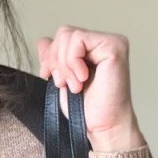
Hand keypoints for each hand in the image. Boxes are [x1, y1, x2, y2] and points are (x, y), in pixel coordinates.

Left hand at [38, 26, 145, 151]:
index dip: (50, 56)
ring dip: (64, 64)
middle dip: (55, 60)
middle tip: (64, 84)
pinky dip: (72, 61)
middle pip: (64, 32)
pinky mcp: (114, 45)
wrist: (103, 125)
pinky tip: (82, 78)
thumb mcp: (62, 79)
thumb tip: (43, 40)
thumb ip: (55, 58)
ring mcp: (111, 42)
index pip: (63, 36)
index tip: (50, 78)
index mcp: (93, 48)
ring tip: (74, 85)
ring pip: (68, 34)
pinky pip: (78, 38)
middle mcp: (103, 42)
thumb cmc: (87, 108)